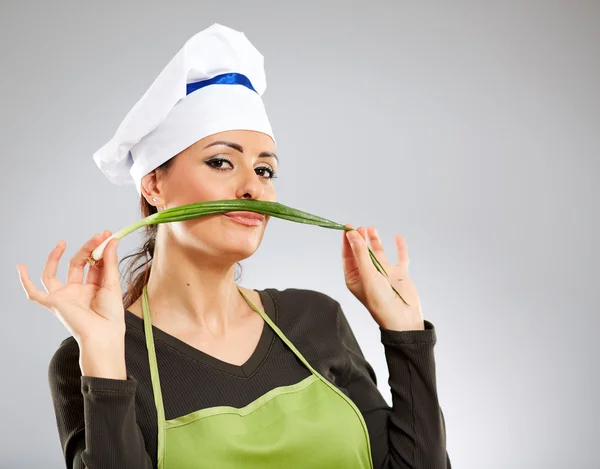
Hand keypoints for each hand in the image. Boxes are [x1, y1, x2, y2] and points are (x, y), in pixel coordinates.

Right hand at [17, 231, 125, 345]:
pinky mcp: (53, 303)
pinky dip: (25, 281)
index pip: (94, 263)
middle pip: (77, 264)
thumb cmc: (111, 315)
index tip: (106, 234)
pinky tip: (20, 267)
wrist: (103, 334)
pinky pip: (34, 293)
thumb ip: (110, 261)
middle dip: (86, 249)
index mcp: (94, 288)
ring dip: (57, 257)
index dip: (99, 249)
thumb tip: (111, 239)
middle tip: (97, 237)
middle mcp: (78, 291)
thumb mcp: (112, 283)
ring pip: (54, 274)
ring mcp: (65, 297)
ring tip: (63, 243)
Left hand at [342, 224, 424, 330]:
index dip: (347, 240)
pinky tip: (397, 237)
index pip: (348, 255)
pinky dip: (399, 247)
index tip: (347, 227)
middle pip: (362, 252)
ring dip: (375, 241)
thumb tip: (352, 234)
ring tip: (371, 229)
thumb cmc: (380, 302)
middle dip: (360, 239)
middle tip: (360, 227)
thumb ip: (360, 253)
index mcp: (355, 278)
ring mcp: (384, 274)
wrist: (402, 319)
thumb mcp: (367, 275)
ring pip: (378, 253)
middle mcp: (369, 275)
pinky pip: (400, 258)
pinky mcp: (399, 275)